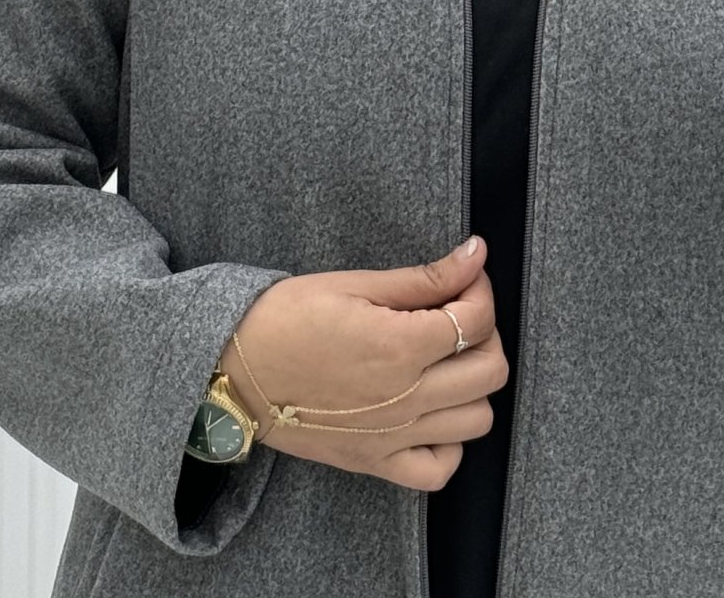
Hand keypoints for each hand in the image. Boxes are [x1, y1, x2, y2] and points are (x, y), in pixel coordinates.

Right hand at [218, 236, 508, 491]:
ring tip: (443, 360)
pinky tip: (431, 412)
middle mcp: (406, 399)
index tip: (463, 277)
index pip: (478, 320)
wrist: (233, 368)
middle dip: (485, 333)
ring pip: (478, 420)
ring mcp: (393, 437)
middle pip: (491, 371)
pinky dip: (449, 442)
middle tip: (455, 314)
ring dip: (472, 384)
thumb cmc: (287, 316)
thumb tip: (477, 253)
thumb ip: (424, 277)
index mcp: (400, 346)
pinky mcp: (376, 463)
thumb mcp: (355, 284)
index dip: (479, 289)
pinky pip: (441, 469)